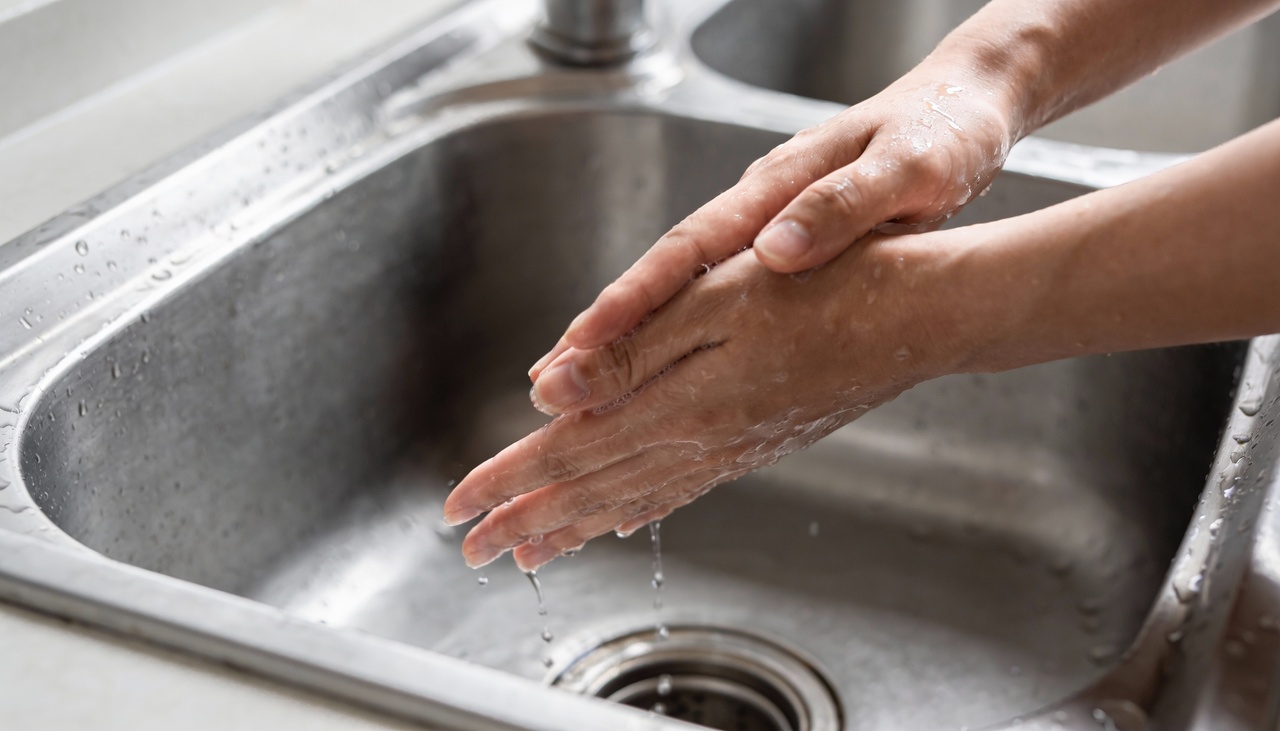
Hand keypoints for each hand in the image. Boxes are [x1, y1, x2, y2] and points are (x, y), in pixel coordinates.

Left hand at [442, 233, 968, 569]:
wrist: (918, 316)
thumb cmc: (827, 289)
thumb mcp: (716, 298)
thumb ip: (629, 348)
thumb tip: (550, 390)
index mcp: (679, 400)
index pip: (568, 452)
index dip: (506, 480)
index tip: (457, 507)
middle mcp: (700, 438)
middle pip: (590, 489)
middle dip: (523, 520)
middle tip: (474, 550)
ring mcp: (731, 447)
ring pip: (631, 498)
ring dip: (572, 527)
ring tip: (529, 552)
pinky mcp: (758, 442)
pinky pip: (680, 490)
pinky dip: (637, 509)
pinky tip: (621, 520)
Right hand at [527, 62, 1017, 380]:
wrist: (970, 109)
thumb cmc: (944, 133)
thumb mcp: (909, 169)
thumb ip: (843, 206)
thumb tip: (777, 250)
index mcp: (779, 187)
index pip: (689, 250)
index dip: (634, 299)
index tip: (586, 343)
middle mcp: (759, 209)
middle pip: (664, 275)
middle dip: (604, 329)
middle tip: (549, 383)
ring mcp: (765, 229)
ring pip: (681, 293)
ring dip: (627, 341)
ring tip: (578, 390)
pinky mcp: (782, 250)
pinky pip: (712, 301)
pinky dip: (674, 337)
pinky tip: (655, 369)